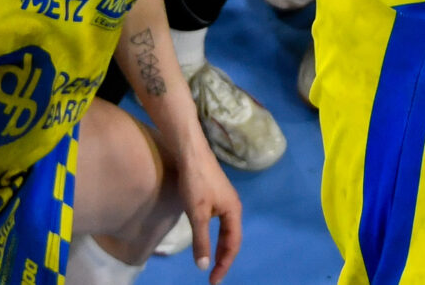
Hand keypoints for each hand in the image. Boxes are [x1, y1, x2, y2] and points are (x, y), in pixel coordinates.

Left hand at [174, 145, 244, 281]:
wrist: (190, 151)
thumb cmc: (196, 182)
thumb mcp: (197, 214)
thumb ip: (201, 240)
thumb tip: (204, 266)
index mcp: (234, 212)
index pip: (233, 245)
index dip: (224, 264)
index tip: (213, 281)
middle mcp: (233, 207)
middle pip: (232, 238)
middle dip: (224, 258)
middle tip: (213, 275)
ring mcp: (225, 200)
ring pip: (226, 230)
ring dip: (219, 247)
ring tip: (211, 261)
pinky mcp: (216, 194)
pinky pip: (220, 222)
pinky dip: (215, 235)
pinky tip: (206, 237)